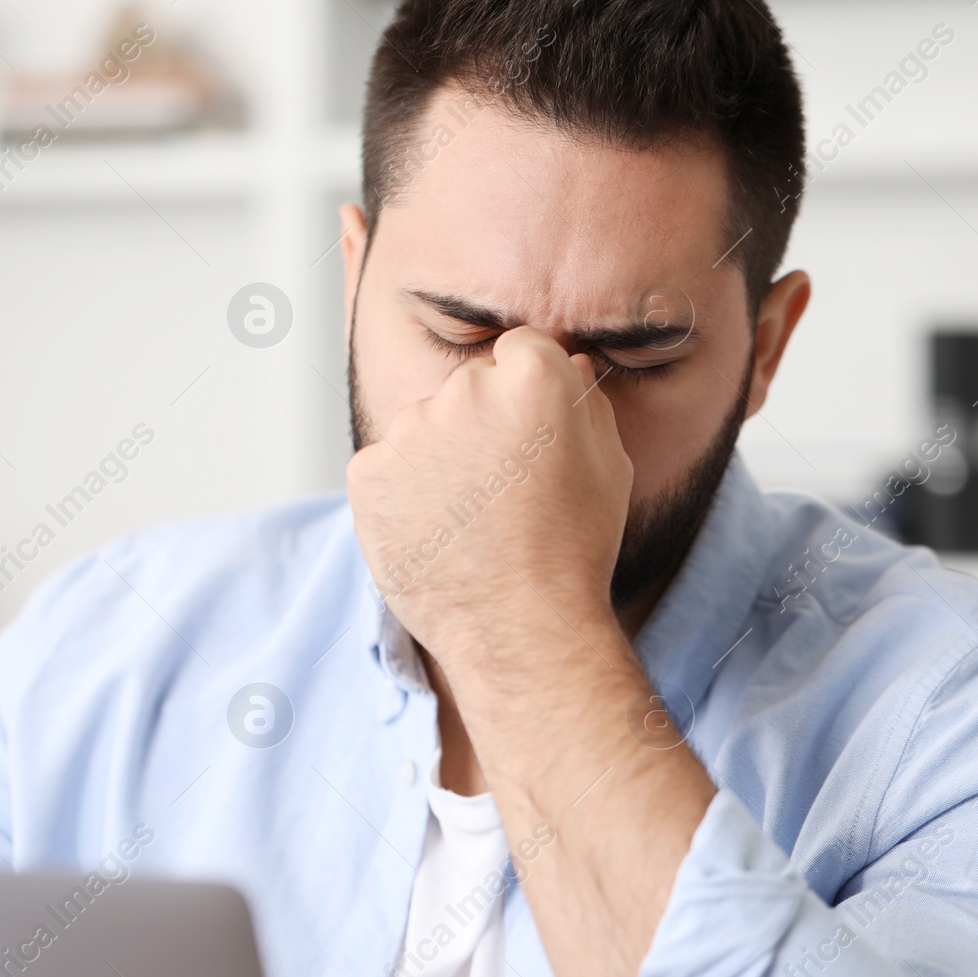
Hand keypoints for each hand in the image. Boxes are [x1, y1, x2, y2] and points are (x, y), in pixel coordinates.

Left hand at [345, 327, 632, 671]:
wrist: (520, 626)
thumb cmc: (574, 549)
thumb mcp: (608, 465)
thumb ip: (583, 401)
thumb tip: (565, 366)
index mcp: (532, 375)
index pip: (519, 351)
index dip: (527, 394)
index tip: (529, 434)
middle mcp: (464, 388)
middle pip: (467, 388)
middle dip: (481, 424)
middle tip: (502, 489)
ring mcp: (409, 429)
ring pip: (423, 429)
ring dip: (439, 460)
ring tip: (469, 521)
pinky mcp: (369, 472)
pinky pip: (386, 469)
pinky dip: (403, 495)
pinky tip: (436, 533)